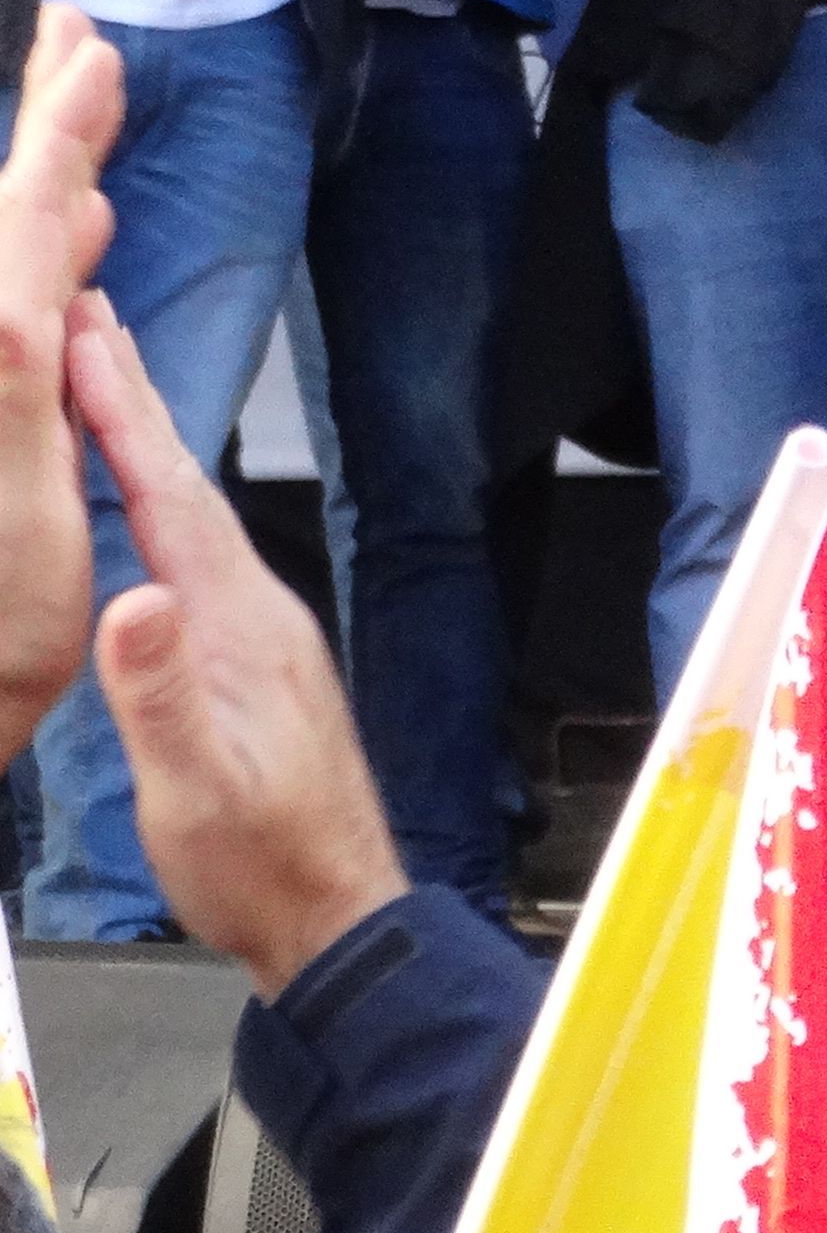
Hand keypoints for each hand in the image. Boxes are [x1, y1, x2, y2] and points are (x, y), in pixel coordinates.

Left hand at [0, 9, 121, 765]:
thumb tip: (38, 279)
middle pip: (4, 217)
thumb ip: (20, 382)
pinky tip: (72, 256)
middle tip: (71, 37)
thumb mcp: (28, 509)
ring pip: (5, 258)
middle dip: (43, 123)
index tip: (91, 55)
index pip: (24, 220)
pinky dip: (42, 262)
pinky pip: (12, 310)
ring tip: (75, 118)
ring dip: (42, 181)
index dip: (58, 130)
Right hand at [66, 295, 402, 992]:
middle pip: (188, 488)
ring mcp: (256, 632)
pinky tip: (141, 508)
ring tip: (108, 387)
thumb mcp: (194, 787)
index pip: (172, 502)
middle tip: (93, 322)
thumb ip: (161, 697)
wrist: (334, 910)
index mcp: (240, 625)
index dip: (125, 421)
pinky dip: (159, 507)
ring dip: (148, 447)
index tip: (86, 344)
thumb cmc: (261, 860)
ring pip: (192, 516)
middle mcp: (257, 611)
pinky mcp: (248, 660)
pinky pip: (195, 555)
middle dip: (136, 404)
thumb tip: (133, 600)